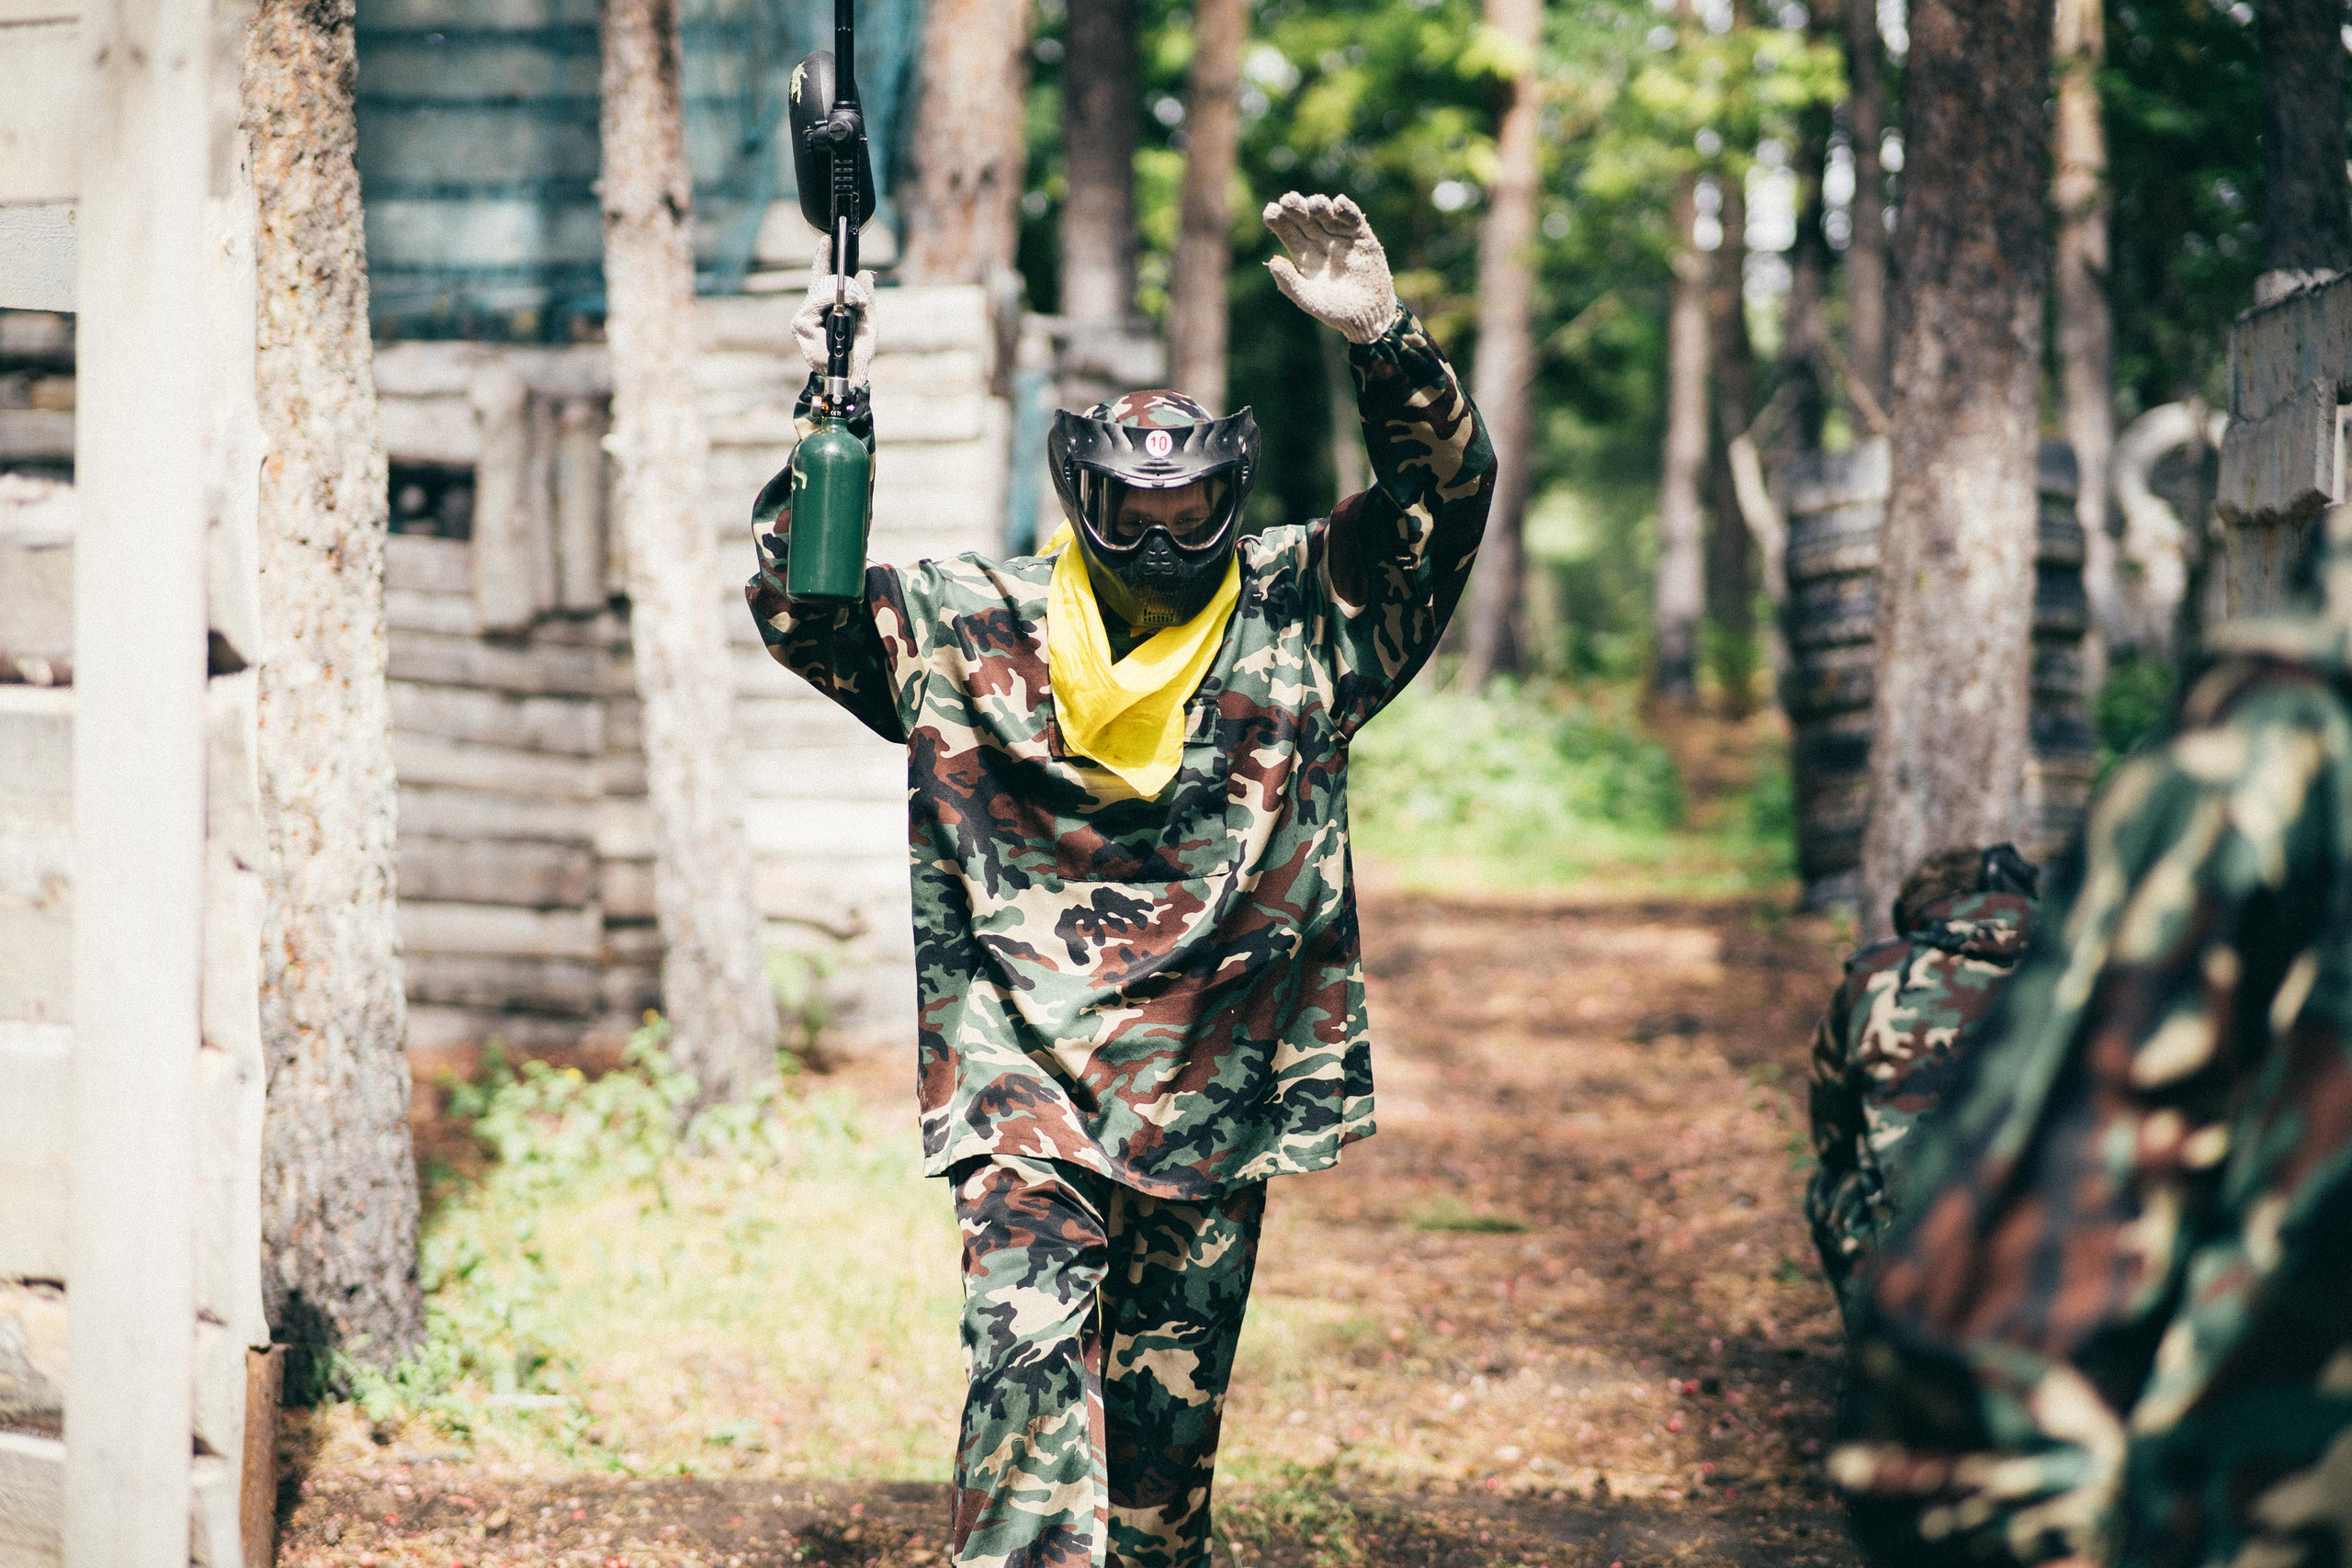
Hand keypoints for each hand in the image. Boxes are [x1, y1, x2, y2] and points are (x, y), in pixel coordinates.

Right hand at [791, 243, 877, 383]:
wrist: (853, 376)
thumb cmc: (859, 352)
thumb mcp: (868, 322)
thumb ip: (867, 299)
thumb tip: (865, 273)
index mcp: (825, 309)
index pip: (822, 279)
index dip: (823, 259)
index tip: (827, 240)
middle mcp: (811, 312)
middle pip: (820, 284)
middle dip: (840, 282)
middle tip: (859, 296)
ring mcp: (803, 319)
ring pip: (819, 293)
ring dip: (840, 294)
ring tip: (858, 303)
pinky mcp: (801, 326)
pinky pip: (815, 305)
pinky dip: (831, 302)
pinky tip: (846, 306)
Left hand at [1262, 192, 1400, 344]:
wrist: (1368, 316)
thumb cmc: (1335, 311)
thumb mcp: (1309, 300)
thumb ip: (1290, 283)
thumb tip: (1271, 262)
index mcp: (1303, 254)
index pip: (1287, 231)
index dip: (1278, 220)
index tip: (1270, 211)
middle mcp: (1320, 241)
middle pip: (1304, 218)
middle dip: (1296, 207)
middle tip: (1288, 200)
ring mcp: (1341, 237)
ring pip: (1326, 214)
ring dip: (1319, 205)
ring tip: (1315, 205)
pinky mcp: (1362, 237)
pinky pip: (1353, 218)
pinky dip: (1347, 209)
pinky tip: (1338, 203)